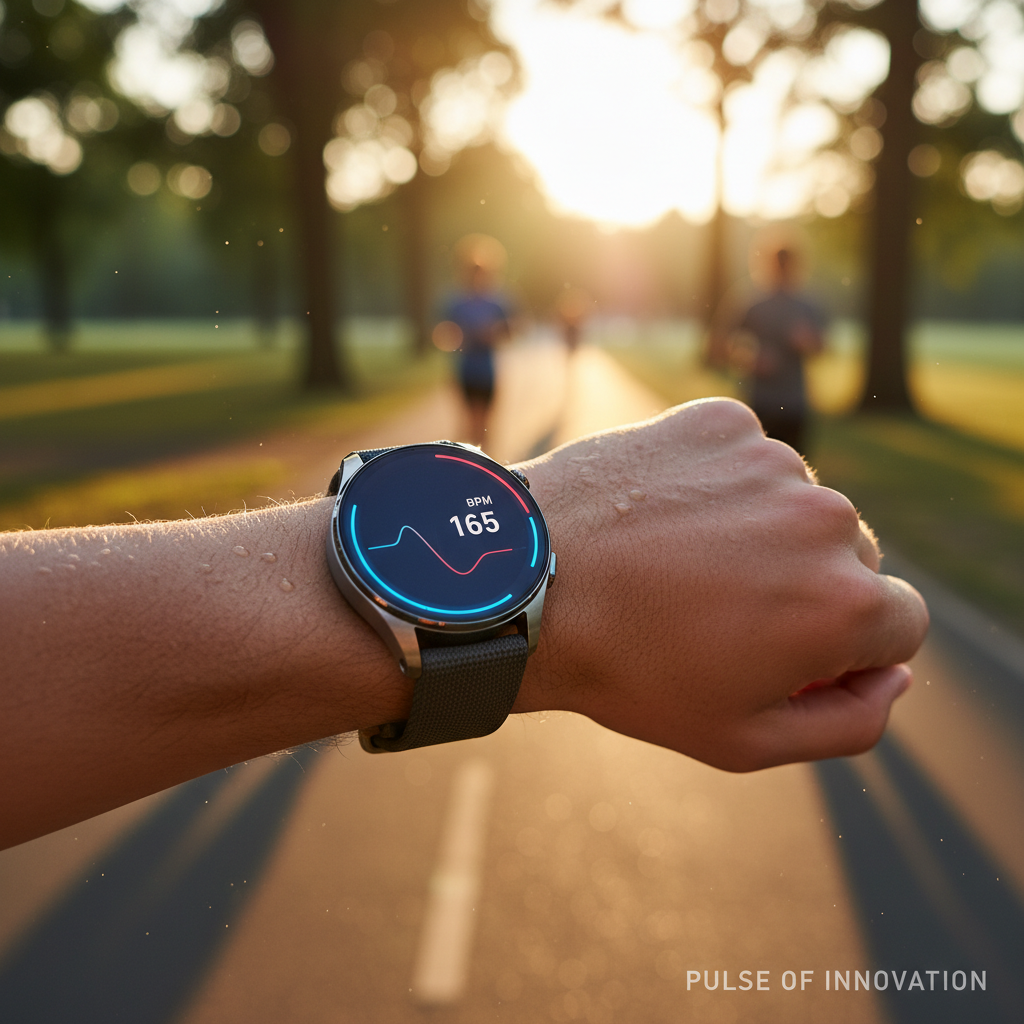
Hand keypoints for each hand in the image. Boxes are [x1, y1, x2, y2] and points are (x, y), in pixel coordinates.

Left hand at [517, 398, 927, 770]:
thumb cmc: (629, 670)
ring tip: (680, 564)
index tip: (788, 650)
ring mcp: (771, 461)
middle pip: (853, 559)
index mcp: (845, 604)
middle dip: (806, 588)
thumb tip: (894, 673)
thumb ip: (850, 722)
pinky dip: (719, 486)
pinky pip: (747, 460)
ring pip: (798, 505)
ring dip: (760, 533)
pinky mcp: (720, 423)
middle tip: (720, 610)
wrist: (525, 584)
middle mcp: (824, 519)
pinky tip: (665, 516)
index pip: (900, 622)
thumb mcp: (743, 738)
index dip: (847, 647)